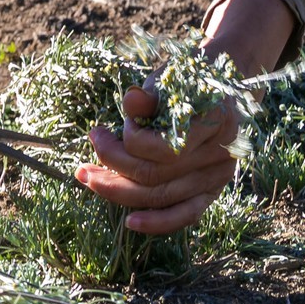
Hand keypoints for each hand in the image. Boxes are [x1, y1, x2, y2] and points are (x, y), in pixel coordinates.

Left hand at [76, 82, 241, 233]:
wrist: (217, 91)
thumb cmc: (186, 82)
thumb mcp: (168, 81)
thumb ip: (150, 96)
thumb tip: (130, 101)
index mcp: (215, 120)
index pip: (164, 147)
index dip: (131, 139)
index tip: (115, 124)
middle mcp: (219, 154)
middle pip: (157, 175)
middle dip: (113, 166)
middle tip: (84, 159)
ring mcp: (216, 177)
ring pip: (162, 196)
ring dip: (119, 191)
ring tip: (88, 179)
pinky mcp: (210, 193)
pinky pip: (184, 215)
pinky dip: (157, 222)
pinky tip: (130, 222)